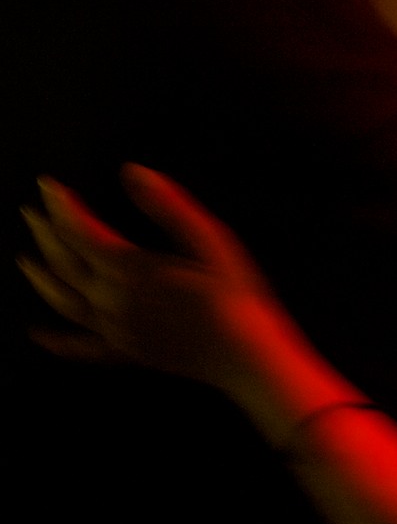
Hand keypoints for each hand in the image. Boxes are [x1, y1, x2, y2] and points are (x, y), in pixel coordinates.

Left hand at [19, 164, 279, 392]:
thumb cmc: (234, 293)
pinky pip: (79, 348)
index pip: (80, 231)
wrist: (244, 352)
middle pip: (64, 263)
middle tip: (31, 211)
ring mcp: (114, 329)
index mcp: (130, 268)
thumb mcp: (210, 239)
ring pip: (62, 301)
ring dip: (40, 277)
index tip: (47, 185)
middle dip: (45, 233)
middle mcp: (112, 299)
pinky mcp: (125, 352)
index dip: (60, 206)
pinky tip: (37, 334)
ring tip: (26, 259)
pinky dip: (54, 340)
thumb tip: (132, 171)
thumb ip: (168, 205)